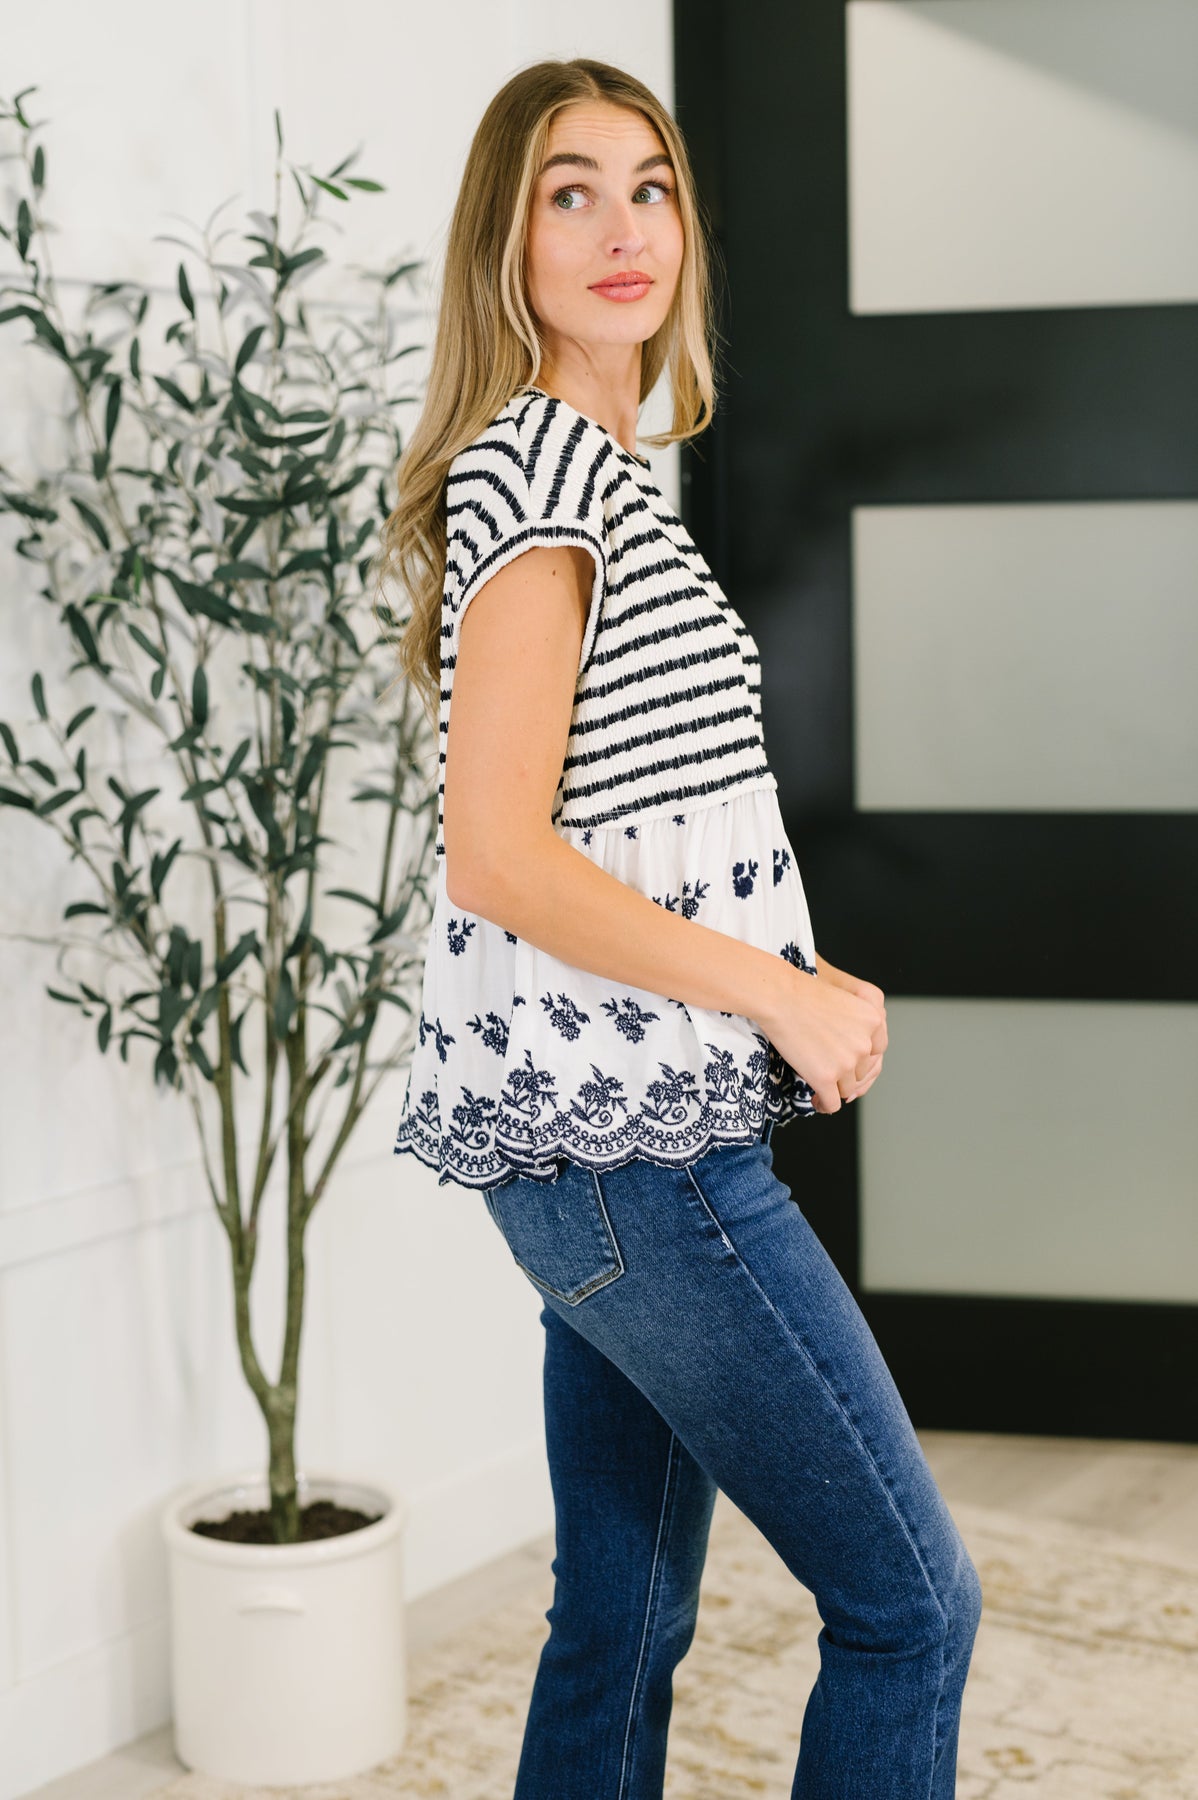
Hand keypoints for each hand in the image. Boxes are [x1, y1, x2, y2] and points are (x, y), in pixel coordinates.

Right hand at [764, 953, 886, 1115]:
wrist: (780, 996)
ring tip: (820, 1087)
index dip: (860, 1059)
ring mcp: (847, 1062)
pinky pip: (832, 1103)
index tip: (848, 1063)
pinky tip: (815, 1100)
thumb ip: (857, 1022)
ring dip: (834, 1089)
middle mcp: (865, 1043)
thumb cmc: (803, 993)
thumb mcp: (844, 998)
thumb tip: (858, 1050)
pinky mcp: (826, 1077)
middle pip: (861, 1072)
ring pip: (847, 1089)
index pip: (876, 1051)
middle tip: (828, 1072)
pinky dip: (824, 1105)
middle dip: (846, 1074)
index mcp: (874, 1020)